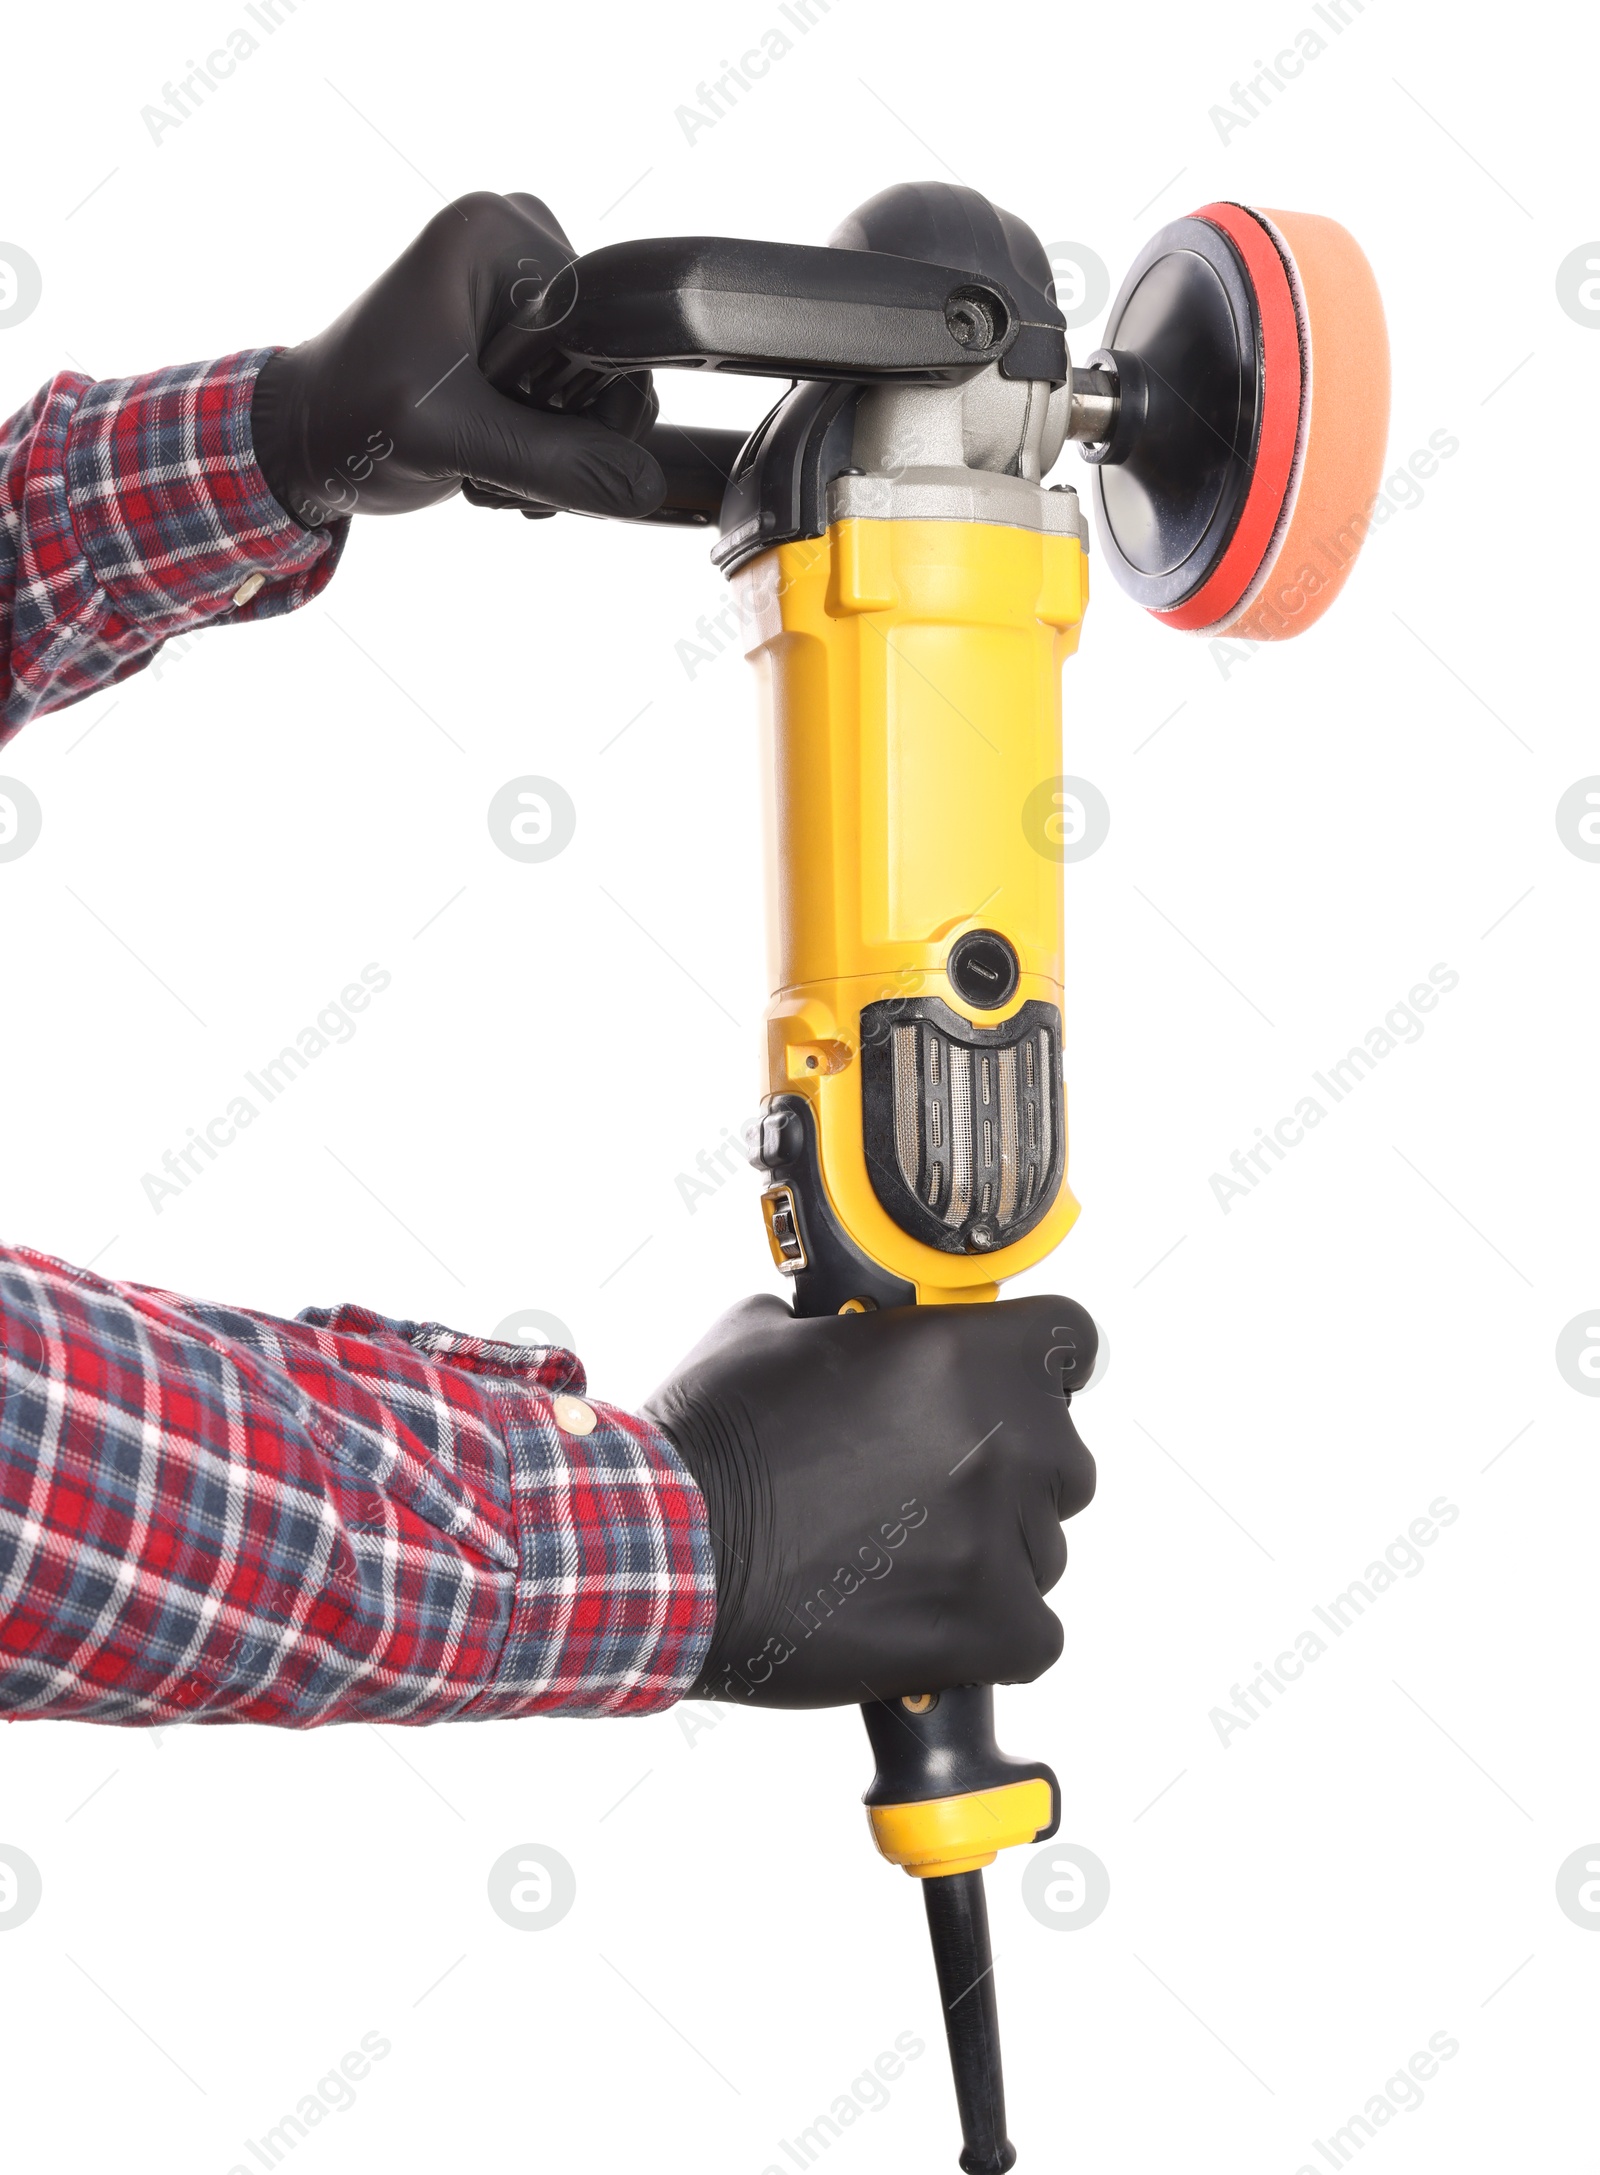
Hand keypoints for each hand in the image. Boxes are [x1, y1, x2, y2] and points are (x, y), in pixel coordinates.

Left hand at [250, 191, 665, 527]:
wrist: (302, 441)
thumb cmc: (349, 420)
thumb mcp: (451, 438)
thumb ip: (552, 461)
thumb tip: (646, 487)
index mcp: (496, 235)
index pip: (606, 326)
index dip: (593, 407)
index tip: (533, 456)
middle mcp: (518, 244)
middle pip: (608, 358)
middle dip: (574, 436)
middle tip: (507, 471)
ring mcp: (522, 288)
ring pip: (599, 387)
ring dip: (563, 451)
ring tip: (495, 469)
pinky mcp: (520, 332)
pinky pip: (578, 395)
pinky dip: (552, 445)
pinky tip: (502, 464)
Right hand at [645, 1294, 1095, 1708]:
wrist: (665, 1551)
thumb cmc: (707, 1438)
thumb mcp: (775, 1331)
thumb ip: (855, 1328)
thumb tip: (863, 1330)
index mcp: (964, 1352)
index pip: (1073, 1340)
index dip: (1037, 1366)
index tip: (1007, 1389)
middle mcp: (1002, 1438)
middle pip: (1063, 1456)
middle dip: (1008, 1471)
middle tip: (926, 1489)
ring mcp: (1002, 1536)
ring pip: (1045, 1547)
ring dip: (990, 1553)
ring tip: (900, 1560)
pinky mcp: (990, 1628)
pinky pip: (1036, 1634)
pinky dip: (989, 1636)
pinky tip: (924, 1619)